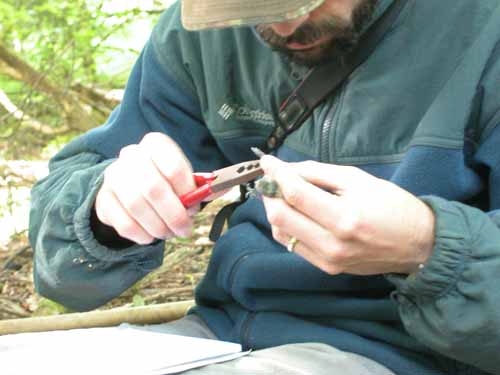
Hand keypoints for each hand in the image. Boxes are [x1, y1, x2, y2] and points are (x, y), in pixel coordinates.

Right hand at [95, 133, 197, 244]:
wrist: (129, 186)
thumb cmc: (166, 182)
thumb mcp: (184, 178)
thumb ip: (202, 185)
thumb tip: (224, 186)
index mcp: (156, 144)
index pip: (173, 167)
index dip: (188, 192)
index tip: (195, 207)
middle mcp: (132, 155)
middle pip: (154, 188)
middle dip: (174, 215)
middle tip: (185, 230)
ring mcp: (114, 176)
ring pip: (137, 207)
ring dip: (158, 227)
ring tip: (169, 234)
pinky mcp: (103, 198)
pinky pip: (123, 222)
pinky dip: (141, 235)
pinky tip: (150, 236)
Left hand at [260, 156, 435, 274]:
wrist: (418, 245)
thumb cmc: (392, 205)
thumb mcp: (357, 179)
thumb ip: (318, 173)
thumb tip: (286, 169)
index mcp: (344, 218)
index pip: (295, 194)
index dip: (276, 174)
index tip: (267, 161)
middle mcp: (332, 244)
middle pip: (279, 216)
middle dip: (269, 193)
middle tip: (272, 178)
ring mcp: (327, 260)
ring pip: (280, 232)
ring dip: (275, 210)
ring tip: (282, 194)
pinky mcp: (326, 268)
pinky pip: (292, 245)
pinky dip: (286, 226)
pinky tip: (293, 213)